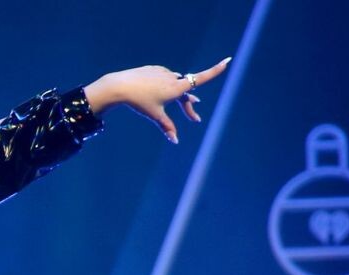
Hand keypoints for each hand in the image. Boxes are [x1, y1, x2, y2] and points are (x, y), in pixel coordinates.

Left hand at [84, 56, 231, 143]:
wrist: (120, 87)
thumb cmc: (139, 102)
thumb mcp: (155, 116)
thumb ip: (167, 127)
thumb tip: (175, 140)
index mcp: (176, 88)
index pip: (201, 78)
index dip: (215, 70)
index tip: (227, 61)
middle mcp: (172, 77)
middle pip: (186, 91)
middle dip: (189, 105)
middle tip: (194, 119)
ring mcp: (163, 73)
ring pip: (176, 84)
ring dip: (181, 94)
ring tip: (188, 101)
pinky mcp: (153, 70)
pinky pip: (165, 78)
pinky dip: (167, 86)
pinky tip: (163, 90)